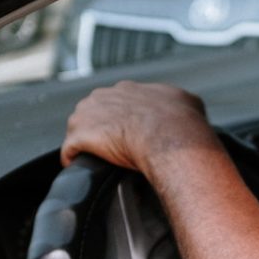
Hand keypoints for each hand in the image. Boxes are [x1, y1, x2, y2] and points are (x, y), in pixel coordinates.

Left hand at [62, 81, 217, 171]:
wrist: (169, 136)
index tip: (128, 134)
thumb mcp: (189, 102)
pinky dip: (73, 159)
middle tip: (112, 149)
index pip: (116, 102)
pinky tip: (80, 168)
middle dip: (100, 129)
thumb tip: (189, 109)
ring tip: (94, 159)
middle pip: (94, 113)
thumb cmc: (181, 122)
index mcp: (129, 89)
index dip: (121, 119)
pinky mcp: (80, 136)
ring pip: (79, 129)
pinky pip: (70, 150)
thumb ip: (181, 103)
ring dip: (85, 143)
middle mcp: (105, 96)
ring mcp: (89, 115)